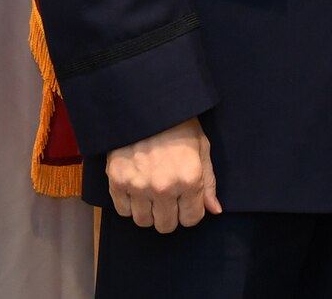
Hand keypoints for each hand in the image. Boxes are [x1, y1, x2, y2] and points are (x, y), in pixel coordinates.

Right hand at [105, 116, 221, 231]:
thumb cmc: (179, 125)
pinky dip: (129, 205)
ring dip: (149, 212)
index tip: (187, 201)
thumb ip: (208, 182)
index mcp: (189, 179)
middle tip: (169, 198)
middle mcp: (163, 187)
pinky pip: (122, 211)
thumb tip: (214, 210)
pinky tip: (136, 189)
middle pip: (166, 225)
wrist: (146, 105)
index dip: (191, 211)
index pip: (191, 219)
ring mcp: (138, 186)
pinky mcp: (117, 182)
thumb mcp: (202, 148)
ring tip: (151, 193)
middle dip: (170, 215)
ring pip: (143, 221)